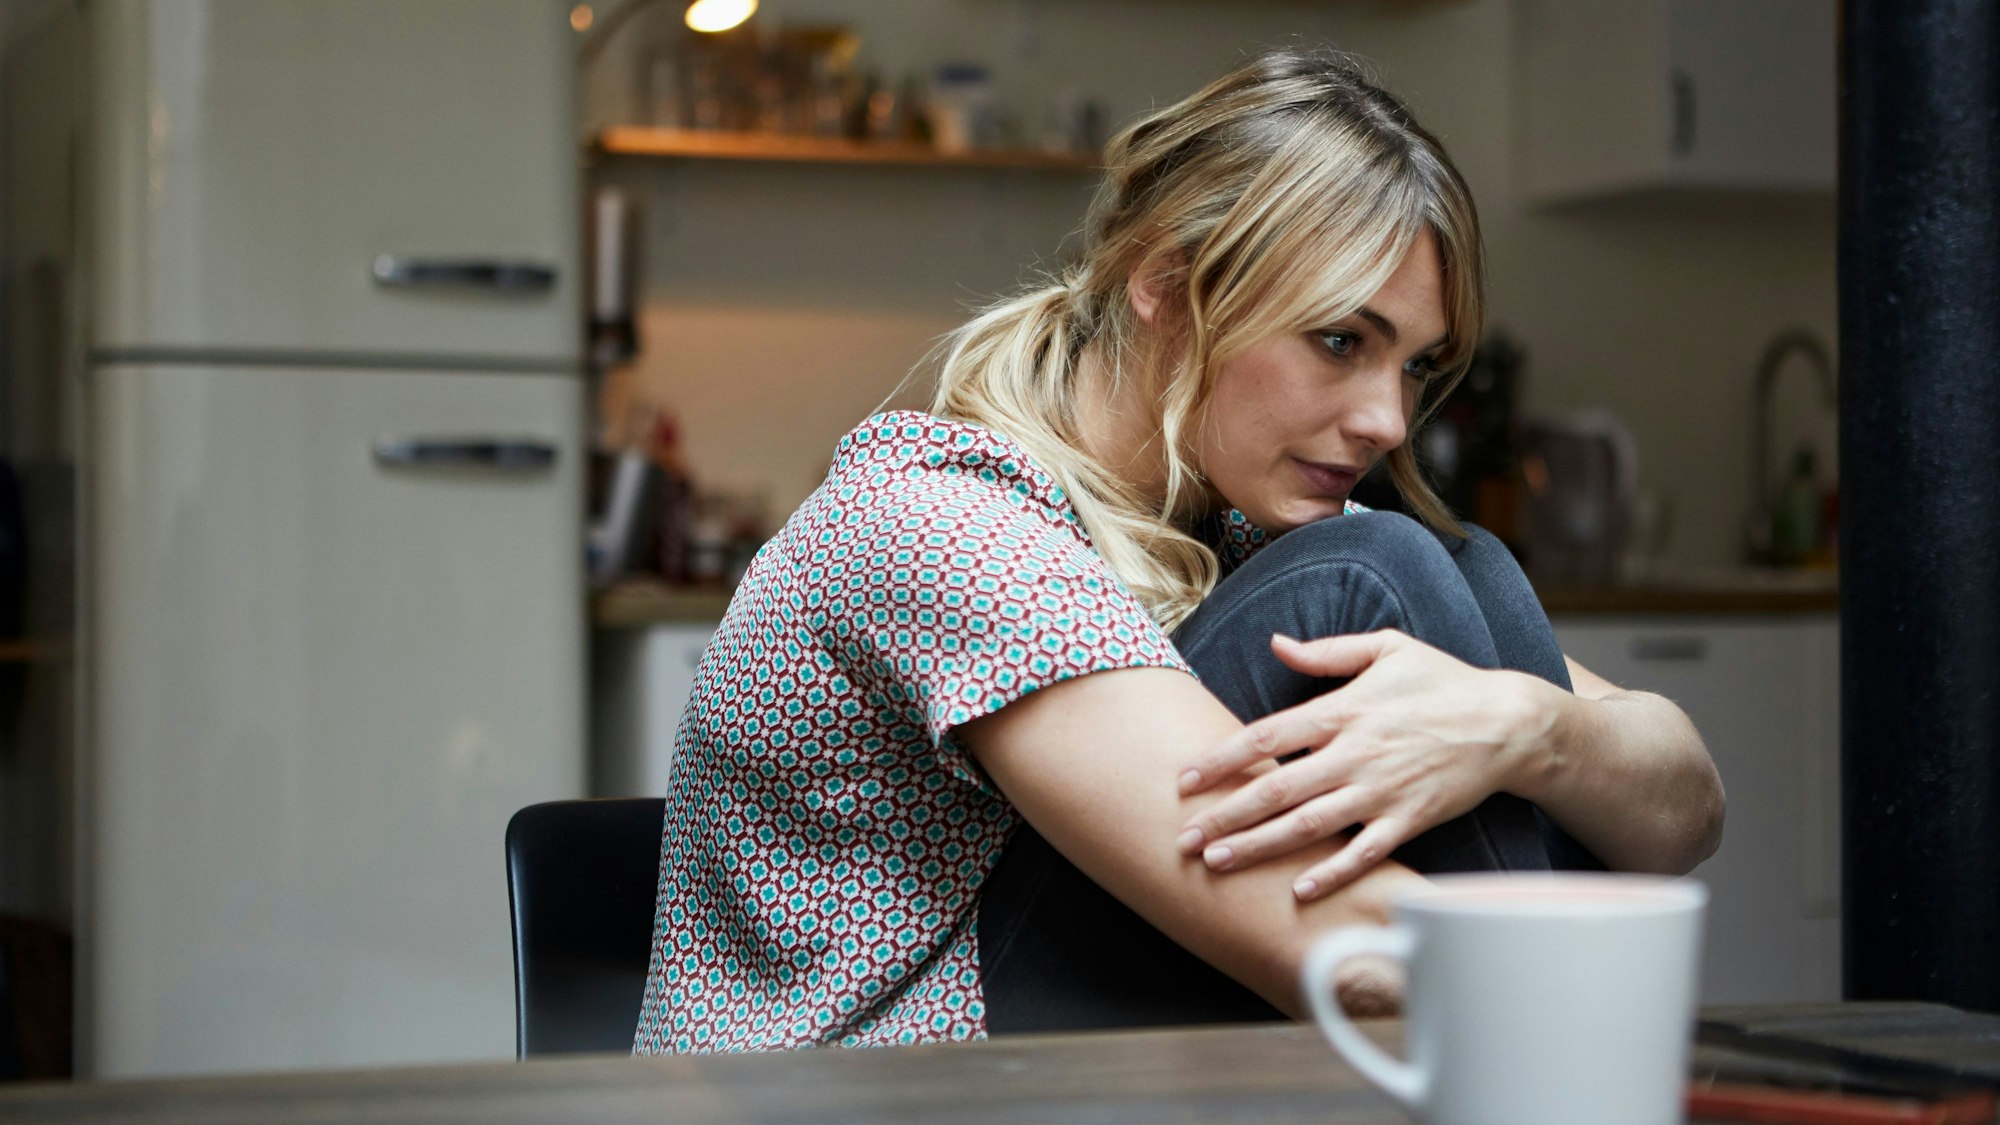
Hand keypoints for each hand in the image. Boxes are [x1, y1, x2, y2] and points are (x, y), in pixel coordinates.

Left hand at [1175, 630, 1555, 900]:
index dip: (1222, 759)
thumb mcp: (1387, 648)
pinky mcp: (1411, 819)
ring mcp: (1383, 790)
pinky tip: (1299, 891)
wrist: (1509, 722)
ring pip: (1310, 825)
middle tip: (1183, 838)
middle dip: (1226, 815)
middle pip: (1277, 788)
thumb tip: (1276, 644)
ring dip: (1260, 846)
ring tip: (1218, 863)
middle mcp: (1356, 753)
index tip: (1185, 779)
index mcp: (1344, 710)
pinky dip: (1333, 873)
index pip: (1267, 735)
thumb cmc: (1443, 681)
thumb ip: (1327, 651)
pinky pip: (1365, 852)